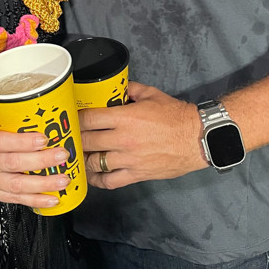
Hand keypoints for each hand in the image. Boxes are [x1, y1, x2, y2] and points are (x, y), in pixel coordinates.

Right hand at [0, 112, 69, 208]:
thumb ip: (8, 116)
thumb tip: (41, 109)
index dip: (22, 141)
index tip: (43, 138)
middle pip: (11, 163)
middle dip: (41, 161)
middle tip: (62, 155)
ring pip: (15, 185)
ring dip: (43, 184)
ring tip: (62, 179)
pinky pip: (14, 199)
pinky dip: (35, 201)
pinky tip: (51, 198)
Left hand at [80, 81, 205, 188]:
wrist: (197, 138)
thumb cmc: (176, 116)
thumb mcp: (152, 95)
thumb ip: (130, 89)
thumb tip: (117, 87)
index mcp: (125, 118)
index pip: (89, 119)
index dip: (76, 119)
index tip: (72, 119)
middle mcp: (123, 140)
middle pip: (87, 141)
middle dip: (76, 138)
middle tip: (71, 137)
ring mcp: (129, 160)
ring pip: (94, 163)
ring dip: (84, 159)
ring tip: (79, 154)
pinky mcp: (136, 174)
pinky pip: (110, 182)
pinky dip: (97, 179)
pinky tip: (92, 174)